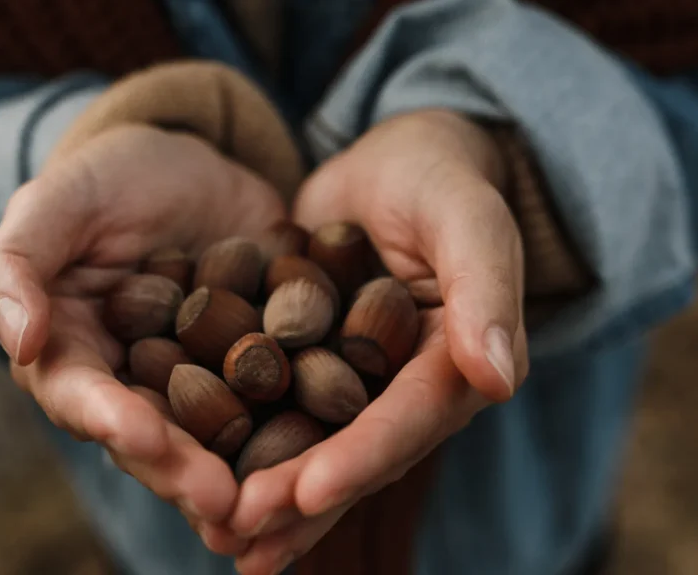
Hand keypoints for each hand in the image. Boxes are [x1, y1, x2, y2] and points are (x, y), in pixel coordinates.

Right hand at [0, 124, 285, 553]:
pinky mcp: (261, 369)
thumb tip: (21, 341)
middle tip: (225, 504)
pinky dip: (301, 430)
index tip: (145, 438)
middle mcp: (135, 388)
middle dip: (186, 473)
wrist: (196, 166)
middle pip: (155, 440)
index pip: (82, 398)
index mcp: (72, 356)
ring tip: (274, 503)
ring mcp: (202, 384)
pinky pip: (280, 402)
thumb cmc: (110, 180)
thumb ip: (14, 265)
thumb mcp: (57, 202)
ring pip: (218, 440)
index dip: (111, 421)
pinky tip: (330, 455)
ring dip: (243, 476)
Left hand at [228, 110, 529, 573]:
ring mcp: (358, 386)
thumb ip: (485, 290)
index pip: (409, 421)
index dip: (360, 460)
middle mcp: (408, 393)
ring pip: (313, 449)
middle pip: (355, 455)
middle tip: (239, 533)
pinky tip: (198, 479)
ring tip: (217, 535)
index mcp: (458, 368)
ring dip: (269, 499)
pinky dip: (242, 447)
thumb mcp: (468, 220)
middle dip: (299, 500)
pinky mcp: (312, 367)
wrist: (398, 162)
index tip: (307, 493)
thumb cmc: (441, 180)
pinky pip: (278, 412)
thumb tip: (499, 379)